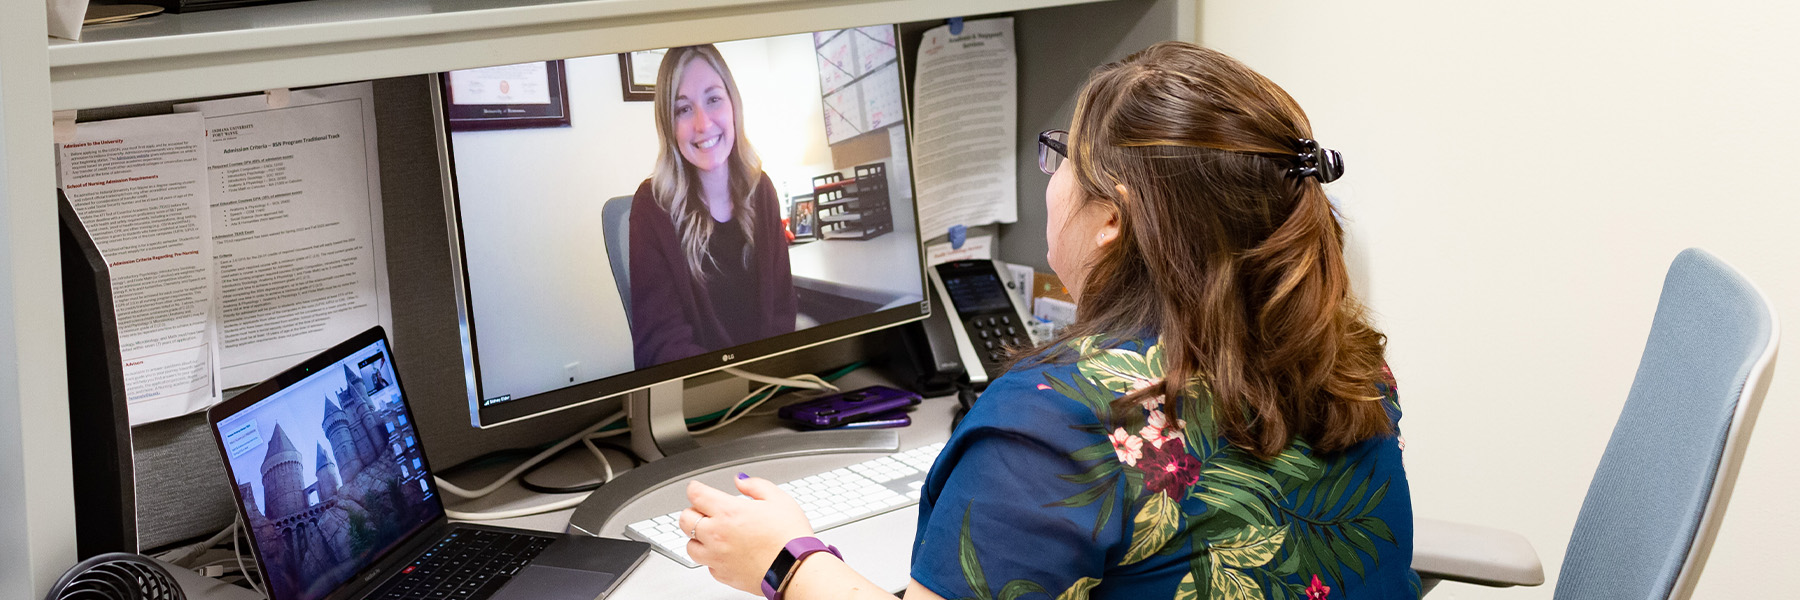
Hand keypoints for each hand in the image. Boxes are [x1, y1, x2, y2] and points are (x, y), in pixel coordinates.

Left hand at [679, 475, 815, 593]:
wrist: (796, 569)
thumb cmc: (790, 537)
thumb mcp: (778, 499)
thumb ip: (755, 486)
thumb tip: (740, 481)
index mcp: (728, 512)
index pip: (696, 494)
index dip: (695, 488)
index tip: (697, 488)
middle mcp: (717, 535)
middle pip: (686, 519)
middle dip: (693, 511)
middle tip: (704, 511)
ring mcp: (717, 557)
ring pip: (690, 545)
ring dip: (697, 537)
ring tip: (712, 534)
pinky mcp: (723, 575)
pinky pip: (707, 565)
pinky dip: (711, 557)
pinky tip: (725, 553)